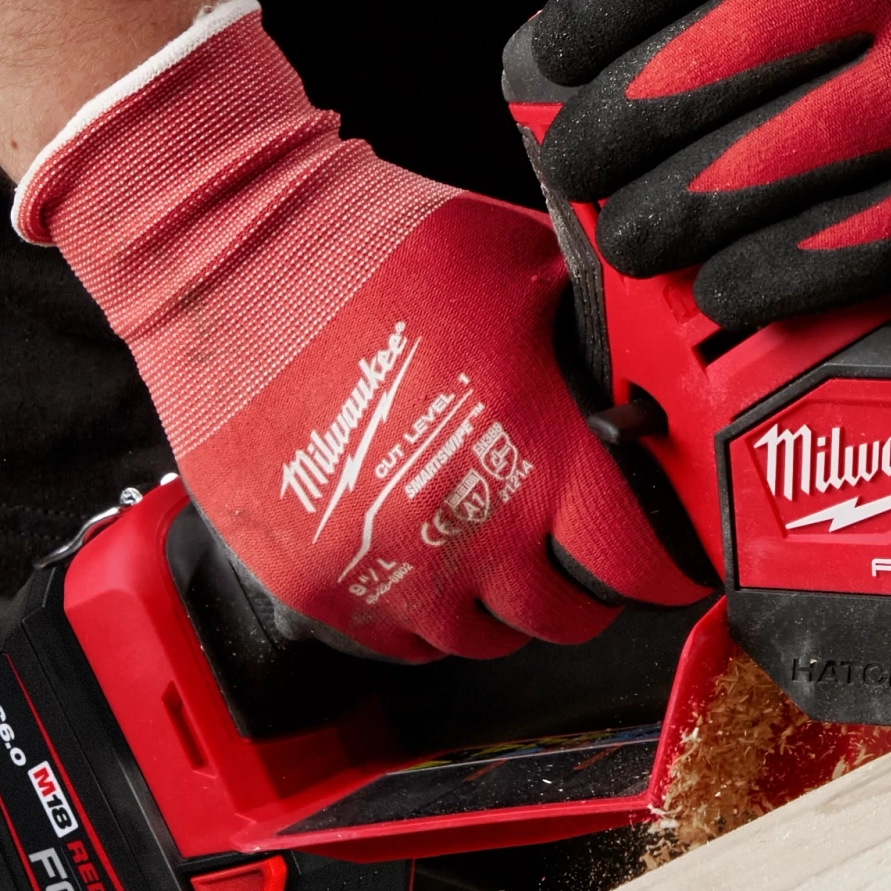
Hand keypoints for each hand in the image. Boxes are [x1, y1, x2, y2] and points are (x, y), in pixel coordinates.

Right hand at [19, 2, 704, 660]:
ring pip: (482, 638)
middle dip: (581, 583)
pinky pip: (401, 645)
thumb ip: (596, 333)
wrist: (229, 256)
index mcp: (534, 445)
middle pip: (563, 616)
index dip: (658, 561)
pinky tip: (422, 552)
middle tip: (572, 540)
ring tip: (490, 538)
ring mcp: (386, 566)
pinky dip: (421, 614)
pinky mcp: (314, 583)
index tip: (662, 551)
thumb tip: (660, 368)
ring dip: (499, 601)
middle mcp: (467, 523)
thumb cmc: (377, 245)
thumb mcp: (525, 263)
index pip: (635, 560)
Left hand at [525, 0, 890, 334]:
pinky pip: (856, 243)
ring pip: (769, 165)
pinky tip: (723, 284)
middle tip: (577, 163)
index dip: (600, 11)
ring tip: (629, 234)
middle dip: (615, 131)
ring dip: (672, 213)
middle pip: (709, 69)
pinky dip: (772, 274)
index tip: (555, 53)